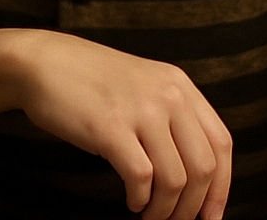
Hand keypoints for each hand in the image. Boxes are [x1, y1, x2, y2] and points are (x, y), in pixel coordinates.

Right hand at [6, 30, 231, 219]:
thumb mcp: (144, 85)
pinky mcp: (111, 128)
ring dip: (164, 210)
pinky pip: (142, 178)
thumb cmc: (92, 82)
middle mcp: (167, 95)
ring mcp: (140, 110)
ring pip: (176, 180)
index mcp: (179, 85)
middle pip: (204, 168)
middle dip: (192, 208)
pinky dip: (140, 200)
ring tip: (148, 214)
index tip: (211, 215)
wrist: (45, 63)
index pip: (221, 143)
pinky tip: (131, 200)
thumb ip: (172, 117)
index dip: (221, 187)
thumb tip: (197, 176)